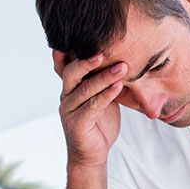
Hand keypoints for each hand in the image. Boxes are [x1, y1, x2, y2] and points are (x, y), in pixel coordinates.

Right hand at [53, 50, 127, 168]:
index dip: (71, 50)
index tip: (86, 34)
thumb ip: (105, 82)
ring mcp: (69, 110)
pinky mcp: (77, 123)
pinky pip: (92, 106)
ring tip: (122, 67)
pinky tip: (117, 86)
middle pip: (71, 72)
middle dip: (87, 59)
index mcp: (70, 88)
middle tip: (105, 50)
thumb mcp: (103, 98)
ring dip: (104, 76)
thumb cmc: (100, 124)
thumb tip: (124, 59)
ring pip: (84, 88)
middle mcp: (66, 96)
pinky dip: (106, 95)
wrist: (93, 154)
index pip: (66, 64)